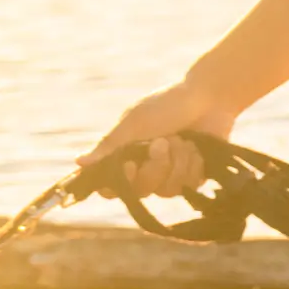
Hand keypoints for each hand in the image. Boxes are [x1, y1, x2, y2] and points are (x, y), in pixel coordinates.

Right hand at [83, 76, 239, 198]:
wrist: (210, 97)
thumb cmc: (168, 105)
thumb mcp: (135, 123)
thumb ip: (110, 145)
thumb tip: (78, 163)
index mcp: (127, 154)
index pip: (111, 186)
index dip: (119, 183)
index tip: (130, 165)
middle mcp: (146, 167)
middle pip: (141, 190)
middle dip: (156, 166)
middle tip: (164, 141)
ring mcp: (170, 173)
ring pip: (166, 190)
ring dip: (177, 162)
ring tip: (183, 140)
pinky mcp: (193, 176)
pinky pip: (188, 186)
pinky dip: (193, 165)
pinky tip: (197, 147)